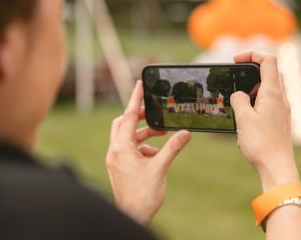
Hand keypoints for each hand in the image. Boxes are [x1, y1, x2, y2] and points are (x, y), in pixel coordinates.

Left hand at [106, 81, 191, 225]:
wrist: (132, 216)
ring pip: (126, 137)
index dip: (135, 99)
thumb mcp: (160, 168)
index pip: (129, 116)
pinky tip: (155, 153)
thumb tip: (185, 133)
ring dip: (143, 133)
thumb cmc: (143, 195)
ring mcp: (115, 160)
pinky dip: (141, 146)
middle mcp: (115, 152)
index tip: (139, 84)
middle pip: (123, 124)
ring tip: (161, 135)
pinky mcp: (119, 167)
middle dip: (139, 116)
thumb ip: (173, 148)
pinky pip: (128, 149)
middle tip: (154, 113)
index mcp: (122, 148)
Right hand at [230, 50, 299, 191]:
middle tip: (236, 80)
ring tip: (239, 104)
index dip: (252, 54)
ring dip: (252, 89)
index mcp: (273, 93)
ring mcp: (282, 109)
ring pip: (269, 88)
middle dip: (251, 71)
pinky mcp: (280, 119)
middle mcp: (281, 98)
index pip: (268, 59)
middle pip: (270, 72)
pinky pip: (269, 103)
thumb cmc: (261, 144)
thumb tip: (238, 94)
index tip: (236, 60)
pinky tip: (246, 121)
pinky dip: (256, 103)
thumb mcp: (243, 118)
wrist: (277, 167)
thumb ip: (238, 99)